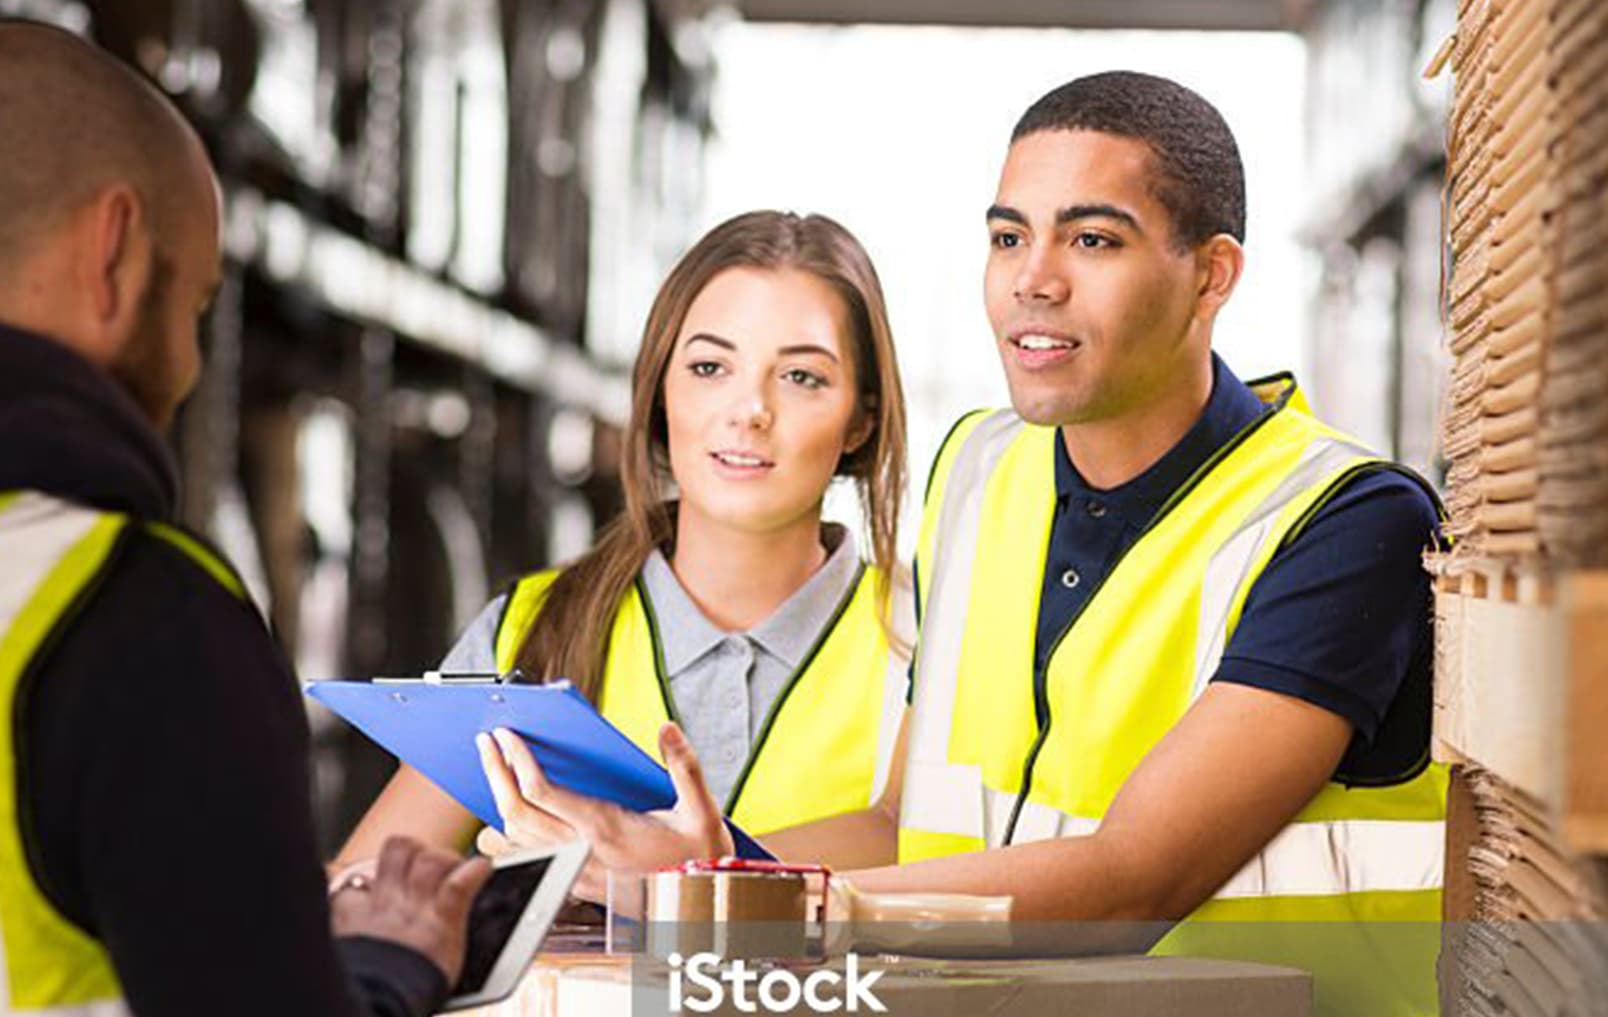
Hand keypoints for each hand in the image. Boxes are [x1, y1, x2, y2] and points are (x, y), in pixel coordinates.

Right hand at [329, 836, 491, 986]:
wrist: (374, 1006)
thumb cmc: (361, 992)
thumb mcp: (337, 957)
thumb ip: (341, 933)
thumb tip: (337, 923)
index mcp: (353, 915)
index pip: (358, 881)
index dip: (371, 883)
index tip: (379, 889)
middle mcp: (386, 904)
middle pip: (399, 849)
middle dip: (416, 850)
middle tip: (426, 868)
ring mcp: (415, 910)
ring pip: (430, 858)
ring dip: (446, 859)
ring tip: (454, 871)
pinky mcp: (443, 922)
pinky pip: (460, 884)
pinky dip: (476, 871)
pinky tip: (483, 867)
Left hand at [476, 723, 733, 901]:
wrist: (700, 906)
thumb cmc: (698, 859)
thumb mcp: (702, 811)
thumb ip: (685, 766)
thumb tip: (668, 730)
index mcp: (605, 829)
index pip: (542, 792)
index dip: (517, 761)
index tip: (506, 736)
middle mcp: (582, 851)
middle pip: (516, 813)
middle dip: (495, 774)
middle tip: (485, 744)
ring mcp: (575, 870)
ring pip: (516, 839)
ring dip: (497, 805)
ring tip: (492, 772)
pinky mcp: (576, 882)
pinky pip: (528, 858)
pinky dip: (509, 836)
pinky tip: (507, 817)